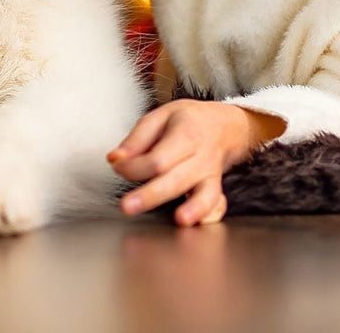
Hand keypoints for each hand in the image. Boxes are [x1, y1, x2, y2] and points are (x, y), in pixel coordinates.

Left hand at [107, 99, 283, 226]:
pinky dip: (211, 215)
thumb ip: (136, 139)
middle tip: (127, 206)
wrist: (224, 126)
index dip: (134, 167)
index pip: (158, 158)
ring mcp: (210, 176)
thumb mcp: (160, 117)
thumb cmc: (188, 122)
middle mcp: (200, 157)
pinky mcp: (216, 191)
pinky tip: (199, 223)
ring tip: (180, 220)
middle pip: (176, 179)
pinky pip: (217, 205)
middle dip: (151, 195)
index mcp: (185, 134)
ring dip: (194, 208)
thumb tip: (116, 159)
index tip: (118, 167)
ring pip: (205, 194)